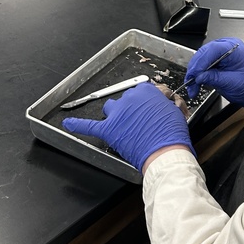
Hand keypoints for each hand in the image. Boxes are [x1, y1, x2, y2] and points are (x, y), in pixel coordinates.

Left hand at [62, 82, 194, 172]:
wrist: (165, 152)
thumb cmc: (172, 133)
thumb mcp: (174, 110)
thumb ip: (163, 103)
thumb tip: (161, 103)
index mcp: (145, 91)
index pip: (141, 92)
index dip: (145, 103)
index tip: (149, 110)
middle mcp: (129, 99)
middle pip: (125, 100)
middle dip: (132, 110)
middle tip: (142, 122)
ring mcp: (117, 114)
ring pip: (110, 108)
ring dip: (115, 114)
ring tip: (123, 124)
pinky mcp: (109, 130)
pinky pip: (89, 125)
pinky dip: (77, 125)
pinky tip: (68, 123)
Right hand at [184, 38, 243, 104]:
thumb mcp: (231, 82)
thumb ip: (214, 78)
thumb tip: (199, 76)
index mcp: (234, 48)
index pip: (213, 49)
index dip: (202, 61)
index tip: (195, 73)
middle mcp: (226, 46)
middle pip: (204, 52)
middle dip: (196, 68)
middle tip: (190, 81)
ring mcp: (220, 52)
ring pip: (201, 58)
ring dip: (194, 72)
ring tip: (192, 86)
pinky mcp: (215, 59)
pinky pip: (202, 64)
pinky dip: (197, 74)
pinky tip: (195, 83)